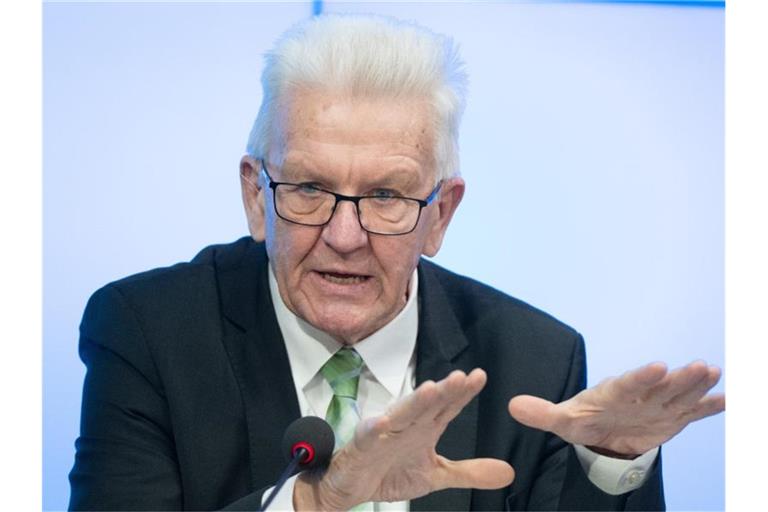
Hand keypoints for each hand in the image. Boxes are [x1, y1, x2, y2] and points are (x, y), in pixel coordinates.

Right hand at [294, 369, 514, 509]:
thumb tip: (509, 472)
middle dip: (444, 391)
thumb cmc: (391, 471)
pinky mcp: (363, 445)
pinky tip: (382, 421)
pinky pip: (368, 435)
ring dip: (415, 402)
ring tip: (431, 389)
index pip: (447, 407)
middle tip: (461, 377)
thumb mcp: (436, 476)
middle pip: (428, 405)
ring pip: (402, 414)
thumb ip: (469, 472)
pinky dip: (374, 428)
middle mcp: (407, 425)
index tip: (480, 376)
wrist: (350, 486)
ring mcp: (385, 433)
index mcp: (425, 428)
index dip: (463, 393)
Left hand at [508, 360, 724, 456]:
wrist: (602, 431)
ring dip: (696, 385)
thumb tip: (512, 405)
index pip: (628, 384)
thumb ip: (542, 414)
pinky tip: (726, 398)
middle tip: (700, 365)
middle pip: (661, 386)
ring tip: (713, 372)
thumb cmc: (583, 420)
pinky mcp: (671, 417)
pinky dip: (709, 406)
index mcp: (614, 393)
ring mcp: (657, 405)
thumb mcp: (563, 421)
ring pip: (679, 395)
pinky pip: (692, 412)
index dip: (642, 377)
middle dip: (679, 378)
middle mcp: (639, 395)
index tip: (658, 366)